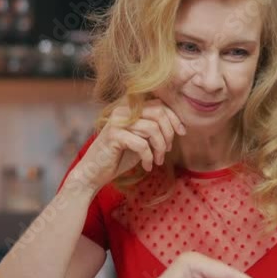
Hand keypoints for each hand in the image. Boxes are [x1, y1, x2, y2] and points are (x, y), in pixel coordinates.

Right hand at [69, 99, 184, 192]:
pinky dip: (149, 157)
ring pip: (152, 129)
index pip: (160, 104)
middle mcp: (123, 110)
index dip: (174, 118)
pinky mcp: (114, 136)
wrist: (94, 172)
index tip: (182, 133)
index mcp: (130, 107)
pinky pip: (142, 144)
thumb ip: (154, 128)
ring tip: (158, 160)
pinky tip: (148, 167)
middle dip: (169, 133)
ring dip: (160, 148)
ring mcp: (117, 122)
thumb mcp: (141, 139)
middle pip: (159, 113)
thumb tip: (178, 125)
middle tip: (167, 150)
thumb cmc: (119, 156)